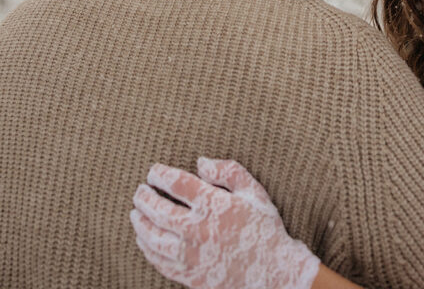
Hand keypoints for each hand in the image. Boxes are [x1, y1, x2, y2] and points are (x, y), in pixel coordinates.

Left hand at [131, 157, 320, 288]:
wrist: (274, 272)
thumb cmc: (264, 227)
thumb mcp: (253, 191)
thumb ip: (228, 171)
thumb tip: (200, 162)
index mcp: (214, 205)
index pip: (177, 183)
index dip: (160, 174)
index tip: (153, 171)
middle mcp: (199, 230)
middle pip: (159, 210)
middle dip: (144, 198)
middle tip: (138, 190)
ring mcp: (192, 255)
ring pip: (154, 238)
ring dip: (140, 224)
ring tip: (135, 214)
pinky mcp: (191, 276)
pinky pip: (161, 262)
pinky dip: (148, 250)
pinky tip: (144, 240)